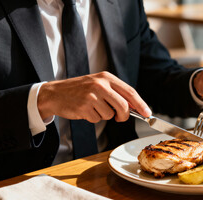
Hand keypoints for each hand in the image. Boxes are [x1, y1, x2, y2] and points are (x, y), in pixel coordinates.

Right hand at [37, 71, 151, 122]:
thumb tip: (135, 106)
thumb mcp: (99, 85)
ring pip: (110, 115)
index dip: (141, 104)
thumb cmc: (80, 90)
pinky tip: (85, 110)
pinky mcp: (84, 107)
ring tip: (93, 107)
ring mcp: (91, 96)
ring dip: (104, 116)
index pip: (130, 92)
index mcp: (106, 77)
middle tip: (119, 118)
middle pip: (123, 106)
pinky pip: (97, 119)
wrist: (55, 93)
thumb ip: (117, 93)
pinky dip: (93, 118)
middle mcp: (100, 85)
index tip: (148, 113)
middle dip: (124, 116)